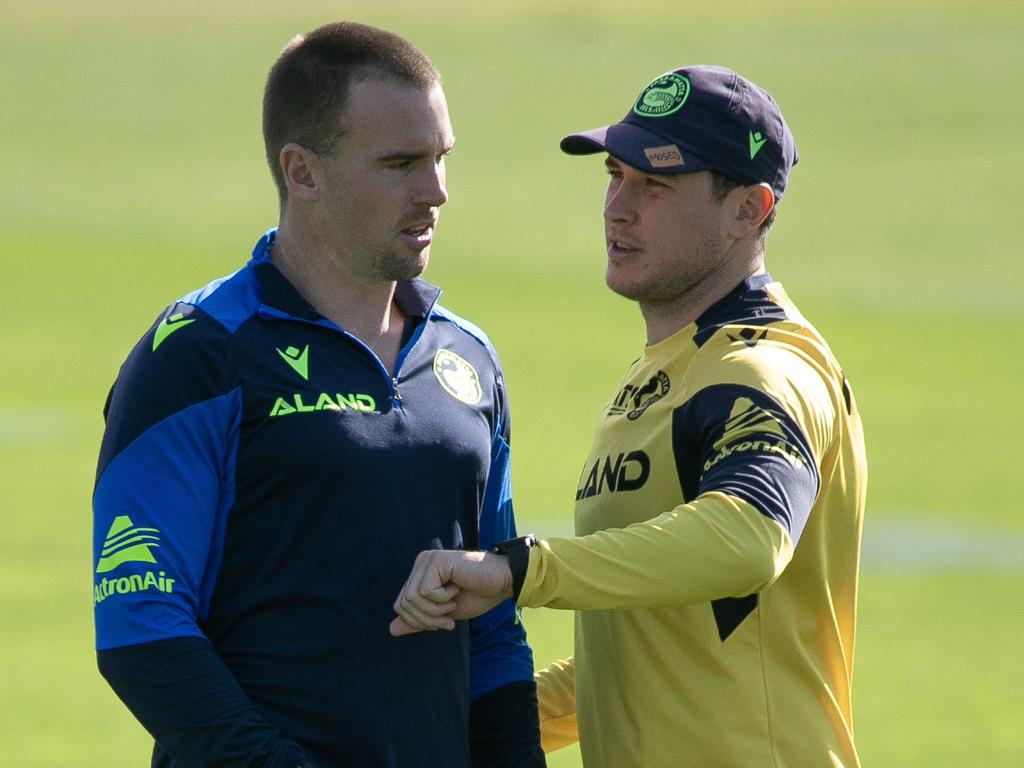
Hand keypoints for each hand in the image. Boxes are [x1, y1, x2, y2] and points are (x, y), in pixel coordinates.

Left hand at [390, 550, 512, 636]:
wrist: (502, 582)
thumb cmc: (477, 595)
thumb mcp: (444, 614)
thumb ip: (420, 619)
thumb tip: (391, 630)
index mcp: (420, 574)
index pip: (401, 605)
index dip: (421, 621)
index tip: (444, 621)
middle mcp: (421, 563)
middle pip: (403, 603)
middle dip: (427, 619)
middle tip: (449, 618)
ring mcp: (428, 560)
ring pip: (413, 598)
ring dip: (435, 610)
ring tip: (453, 603)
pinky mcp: (437, 561)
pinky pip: (426, 591)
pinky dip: (442, 599)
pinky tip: (456, 589)